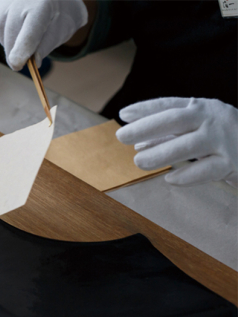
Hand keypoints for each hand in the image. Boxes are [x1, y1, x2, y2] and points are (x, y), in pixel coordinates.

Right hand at [0, 0, 87, 70]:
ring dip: (7, 42)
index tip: (17, 65)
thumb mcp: (60, 32)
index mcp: (43, 6)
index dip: (22, 49)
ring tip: (20, 43)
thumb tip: (34, 62)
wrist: (53, 0)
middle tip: (18, 65)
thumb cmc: (57, 18)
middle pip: (11, 30)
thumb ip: (47, 46)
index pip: (30, 31)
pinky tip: (12, 33)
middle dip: (14, 51)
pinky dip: (0, 34)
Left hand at [117, 98, 237, 186]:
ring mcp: (224, 140)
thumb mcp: (199, 129)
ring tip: (138, 162)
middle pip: (175, 120)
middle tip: (121, 136)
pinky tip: (170, 179)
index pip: (170, 105)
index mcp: (202, 108)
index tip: (123, 114)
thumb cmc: (225, 139)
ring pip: (187, 146)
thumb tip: (139, 145)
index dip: (146, 109)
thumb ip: (171, 135)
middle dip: (146, 127)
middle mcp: (213, 119)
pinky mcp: (233, 163)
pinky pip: (206, 170)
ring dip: (160, 154)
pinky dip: (186, 176)